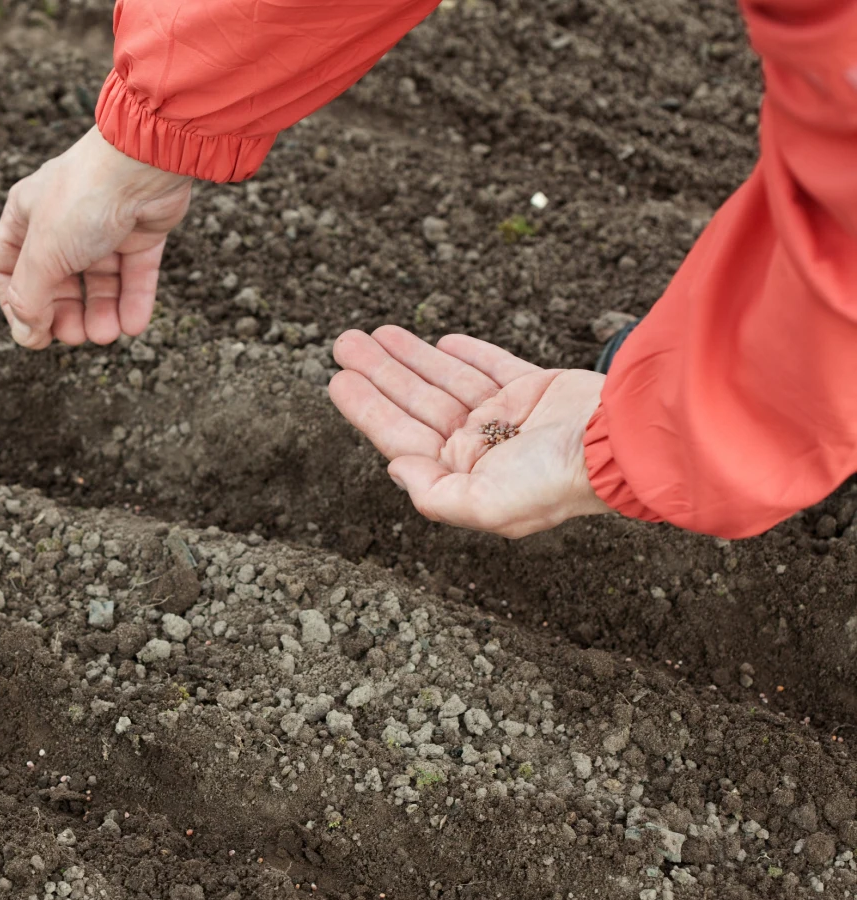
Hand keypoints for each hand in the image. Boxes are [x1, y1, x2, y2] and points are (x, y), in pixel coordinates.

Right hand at [0, 128, 192, 348]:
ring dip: (101, 313)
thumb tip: (26, 335)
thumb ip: (30, 298)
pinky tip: (134, 325)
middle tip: (75, 336)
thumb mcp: (43, 253)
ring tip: (107, 335)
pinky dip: (133, 301)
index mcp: (26, 216)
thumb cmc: (84, 198)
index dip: (16, 304)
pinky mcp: (140, 231)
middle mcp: (62, 220)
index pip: (7, 268)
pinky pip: (133, 275)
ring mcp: (103, 226)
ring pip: (98, 282)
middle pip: (56, 282)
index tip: (32, 331)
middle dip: (64, 314)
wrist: (144, 163)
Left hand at [329, 326, 611, 537]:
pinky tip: (439, 342)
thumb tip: (395, 468)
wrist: (623, 443)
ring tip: (375, 332)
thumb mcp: (487, 506)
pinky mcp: (537, 389)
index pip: (402, 436)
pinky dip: (466, 353)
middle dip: (379, 373)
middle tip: (344, 342)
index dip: (367, 408)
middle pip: (416, 403)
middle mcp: (483, 447)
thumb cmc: (555, 480)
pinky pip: (492, 366)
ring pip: (446, 381)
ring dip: (410, 357)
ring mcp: (510, 417)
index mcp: (465, 476)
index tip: (338, 380)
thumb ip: (435, 494)